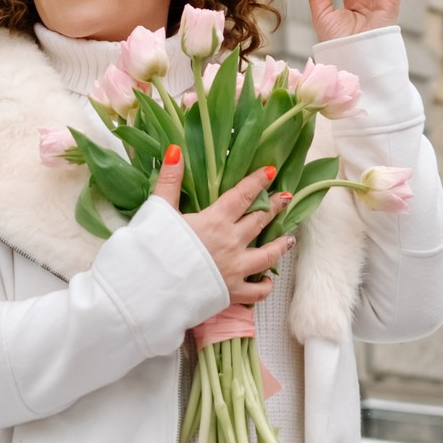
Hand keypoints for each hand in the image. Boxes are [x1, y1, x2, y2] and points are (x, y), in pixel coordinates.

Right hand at [153, 154, 294, 304]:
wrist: (152, 287)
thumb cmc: (154, 247)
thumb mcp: (160, 208)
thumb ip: (170, 180)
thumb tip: (175, 150)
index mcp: (215, 220)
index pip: (242, 196)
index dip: (256, 182)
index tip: (270, 171)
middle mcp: (231, 243)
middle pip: (259, 221)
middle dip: (275, 208)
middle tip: (286, 198)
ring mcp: (235, 269)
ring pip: (267, 256)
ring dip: (280, 246)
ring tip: (290, 239)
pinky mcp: (231, 292)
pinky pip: (257, 292)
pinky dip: (265, 286)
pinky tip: (268, 280)